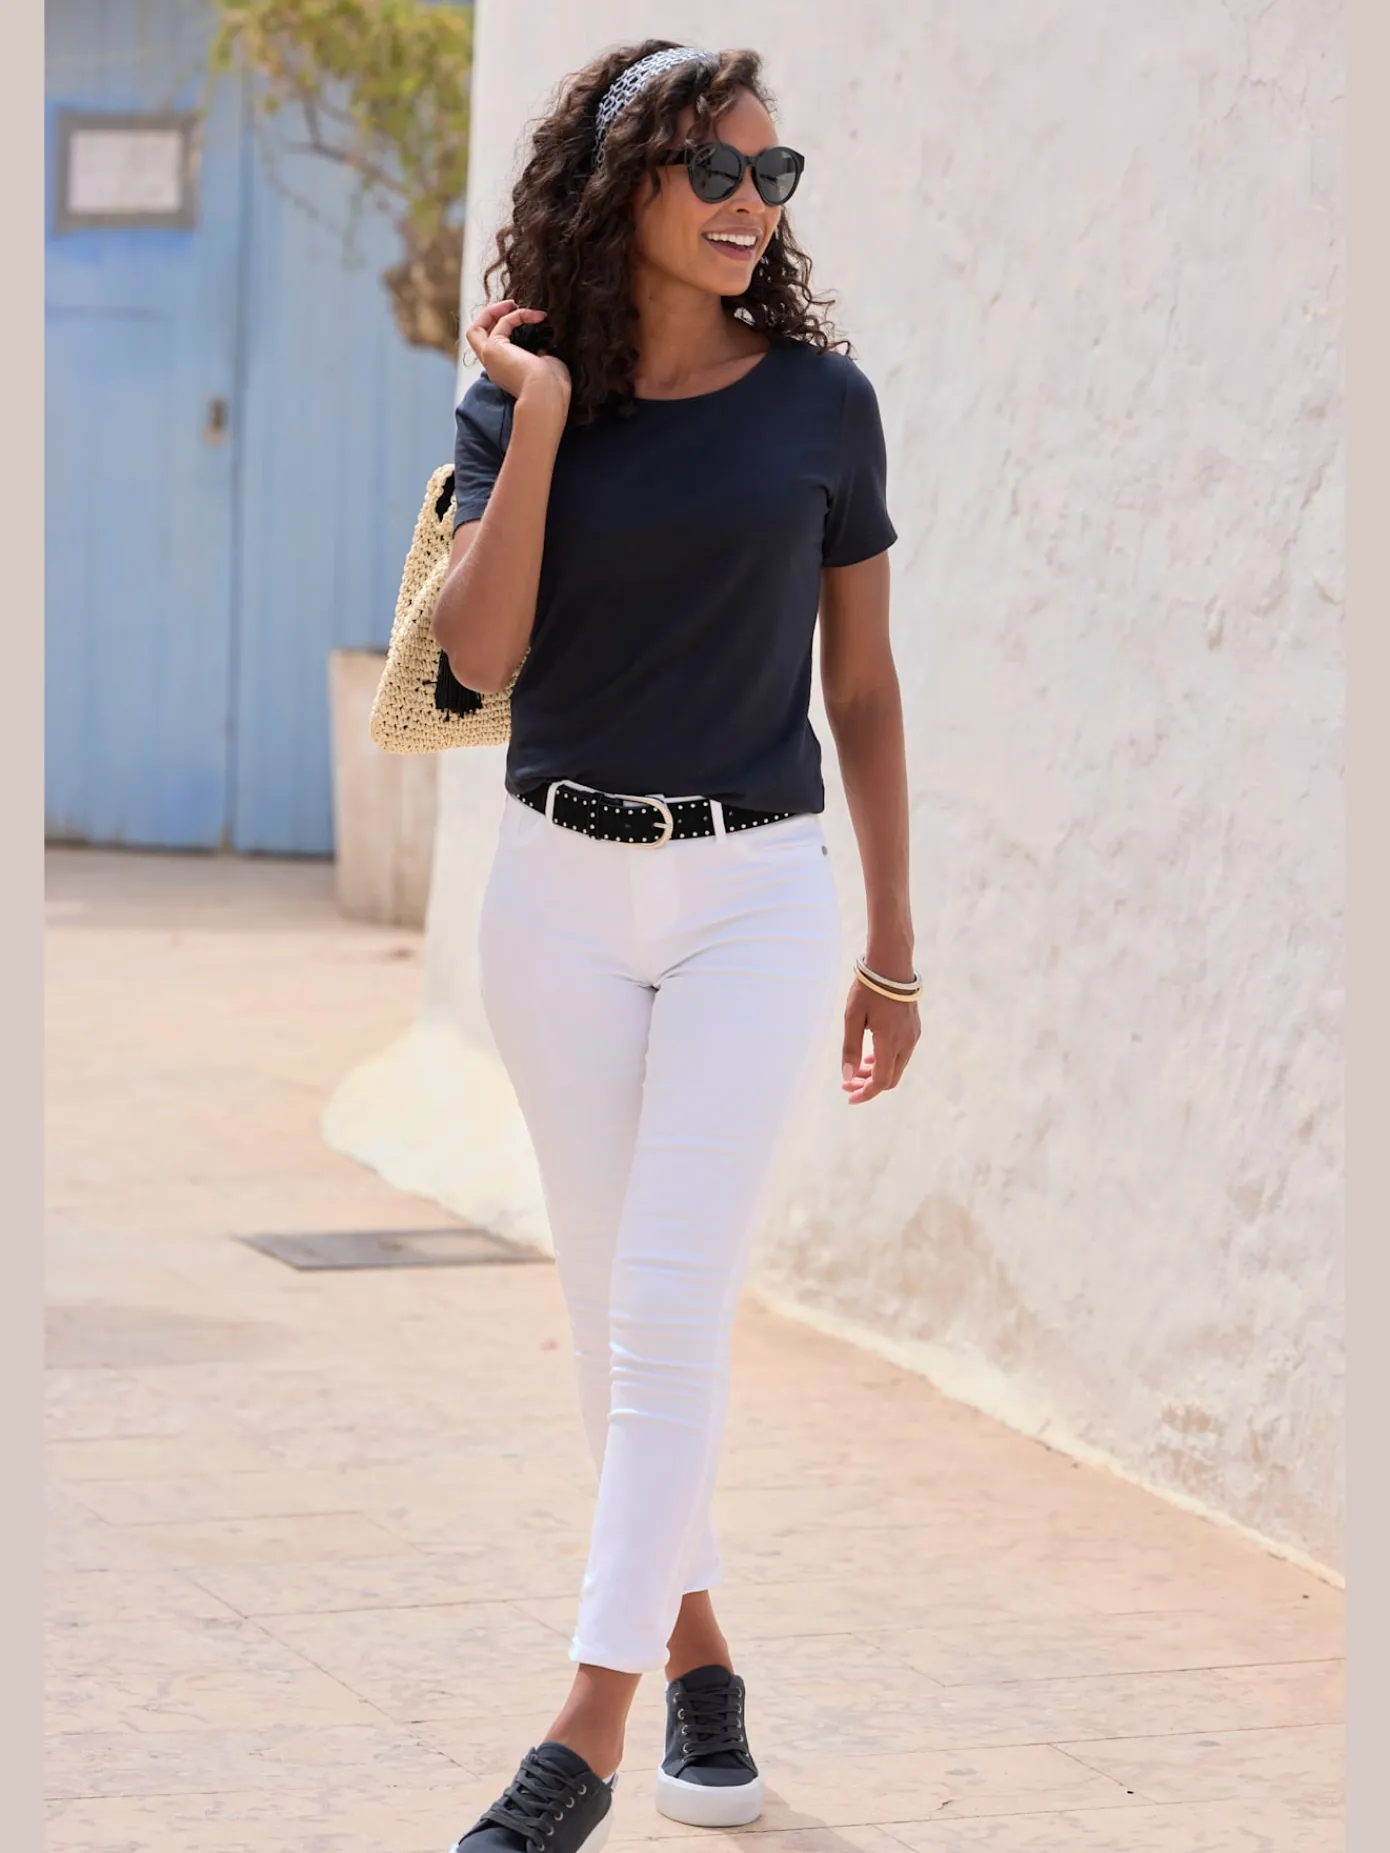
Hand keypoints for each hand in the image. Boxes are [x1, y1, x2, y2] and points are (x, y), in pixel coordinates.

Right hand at [464, 300, 570, 416]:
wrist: (547, 396)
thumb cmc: (553, 387)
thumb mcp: (546, 365)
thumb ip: (539, 351)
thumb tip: (539, 342)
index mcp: (505, 372)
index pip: (495, 346)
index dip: (505, 328)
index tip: (527, 320)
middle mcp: (493, 366)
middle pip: (476, 336)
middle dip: (490, 316)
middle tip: (511, 305)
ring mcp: (490, 358)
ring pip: (475, 330)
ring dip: (492, 311)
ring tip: (513, 304)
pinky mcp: (493, 349)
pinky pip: (501, 323)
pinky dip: (518, 314)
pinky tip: (536, 317)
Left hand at [841, 977, 920, 1104]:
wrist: (892, 965)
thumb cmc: (868, 989)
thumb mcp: (852, 1018)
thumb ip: (850, 1048)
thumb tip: (846, 1077)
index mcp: (889, 1042)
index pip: (880, 1081)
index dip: (865, 1093)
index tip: (849, 1096)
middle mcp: (905, 1043)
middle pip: (890, 1079)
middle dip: (868, 1085)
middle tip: (847, 1083)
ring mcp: (912, 1036)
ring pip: (897, 1067)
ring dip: (877, 1072)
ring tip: (856, 1068)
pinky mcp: (914, 1029)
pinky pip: (901, 1054)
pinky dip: (886, 1061)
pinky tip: (871, 1055)